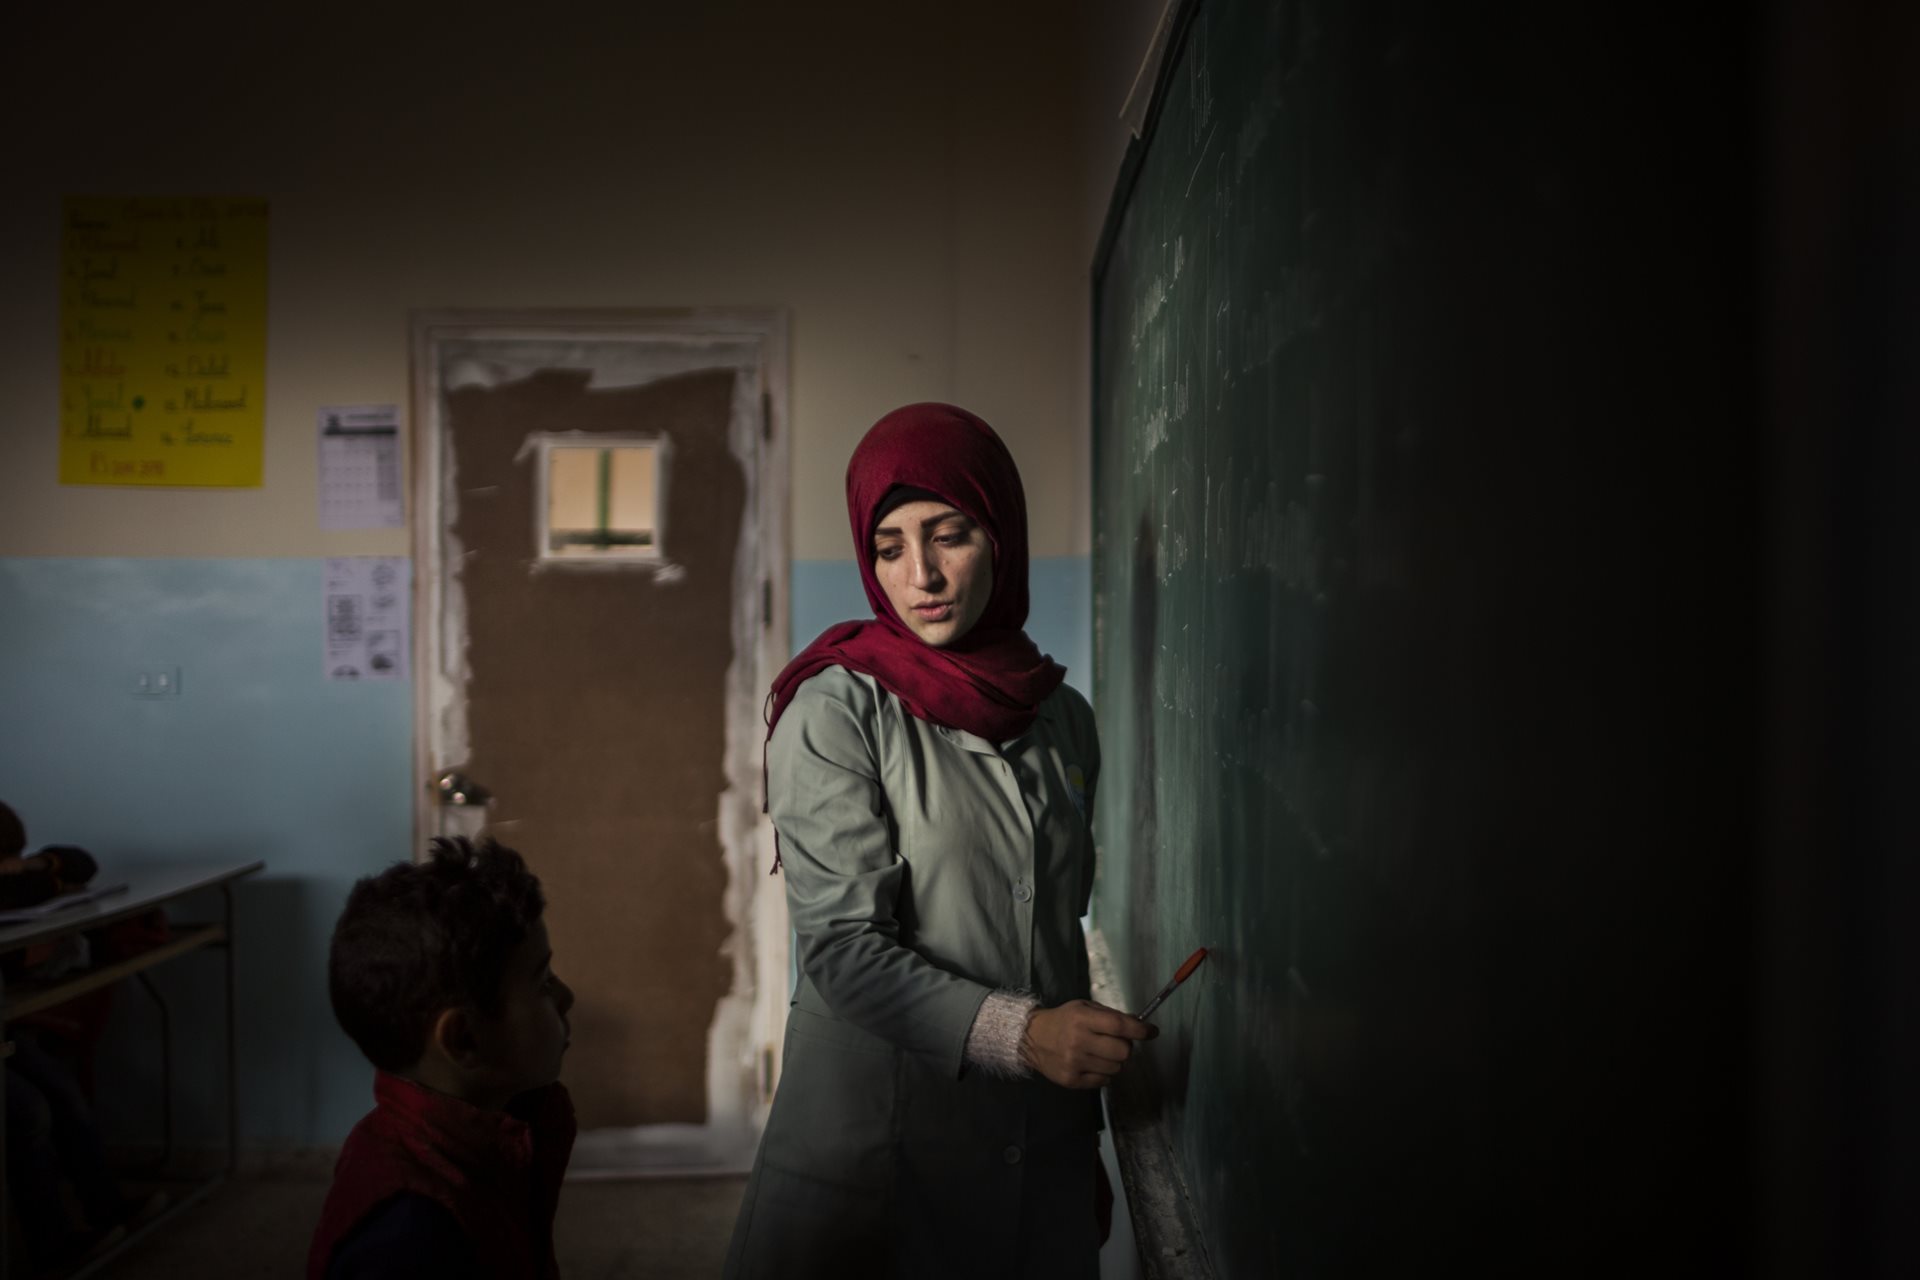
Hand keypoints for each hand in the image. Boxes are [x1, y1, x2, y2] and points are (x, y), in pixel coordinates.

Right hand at [1021, 999, 1156, 1088]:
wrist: (1033, 1038)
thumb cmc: (1064, 1020)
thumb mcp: (1084, 1008)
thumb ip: (1111, 1016)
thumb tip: (1139, 1026)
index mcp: (1082, 1019)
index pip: (1119, 1026)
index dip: (1140, 1030)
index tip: (1152, 1031)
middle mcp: (1078, 1041)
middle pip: (1123, 1051)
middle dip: (1125, 1046)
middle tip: (1116, 1042)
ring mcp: (1074, 1063)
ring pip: (1116, 1068)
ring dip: (1114, 1060)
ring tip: (1100, 1052)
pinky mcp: (1071, 1080)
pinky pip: (1104, 1080)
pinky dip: (1103, 1072)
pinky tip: (1091, 1063)